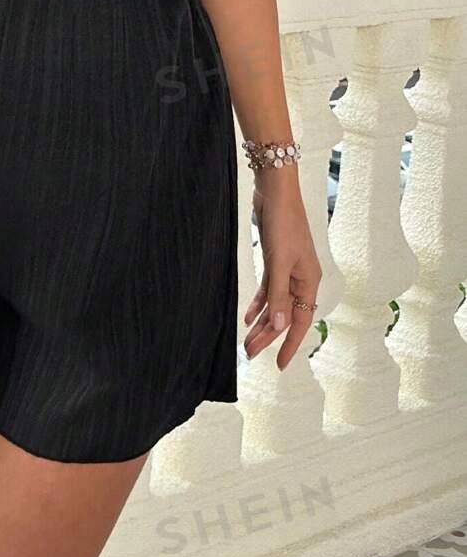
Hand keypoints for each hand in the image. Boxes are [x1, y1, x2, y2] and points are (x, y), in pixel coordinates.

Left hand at [242, 169, 321, 369]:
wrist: (275, 191)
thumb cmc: (282, 223)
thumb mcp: (279, 262)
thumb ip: (278, 295)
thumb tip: (279, 326)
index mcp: (309, 281)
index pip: (301, 321)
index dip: (289, 344)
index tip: (279, 365)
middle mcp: (302, 278)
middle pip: (285, 315)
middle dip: (268, 336)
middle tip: (249, 354)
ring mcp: (288, 269)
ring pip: (275, 304)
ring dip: (261, 322)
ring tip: (246, 341)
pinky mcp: (275, 259)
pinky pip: (268, 289)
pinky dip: (259, 303)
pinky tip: (248, 316)